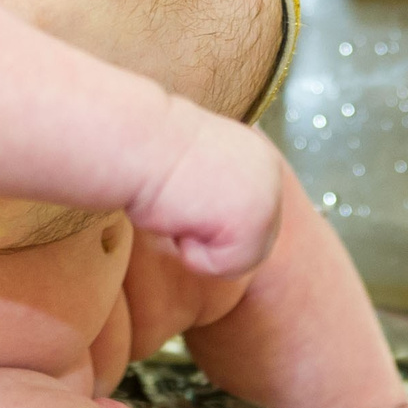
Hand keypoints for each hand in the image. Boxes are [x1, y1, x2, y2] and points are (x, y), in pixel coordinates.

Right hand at [126, 112, 284, 277]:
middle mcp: (271, 176)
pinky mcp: (253, 223)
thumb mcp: (197, 168)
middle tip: (179, 203)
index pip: (248, 218)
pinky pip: (226, 267)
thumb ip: (219, 190)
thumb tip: (216, 224)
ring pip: (240, 259)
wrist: (136, 140)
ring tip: (180, 207)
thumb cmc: (148, 152)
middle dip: (210, 236)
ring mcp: (267, 199)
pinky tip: (181, 214)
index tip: (182, 193)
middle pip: (251, 244)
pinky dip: (194, 254)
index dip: (210, 219)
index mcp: (259, 158)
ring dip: (200, 246)